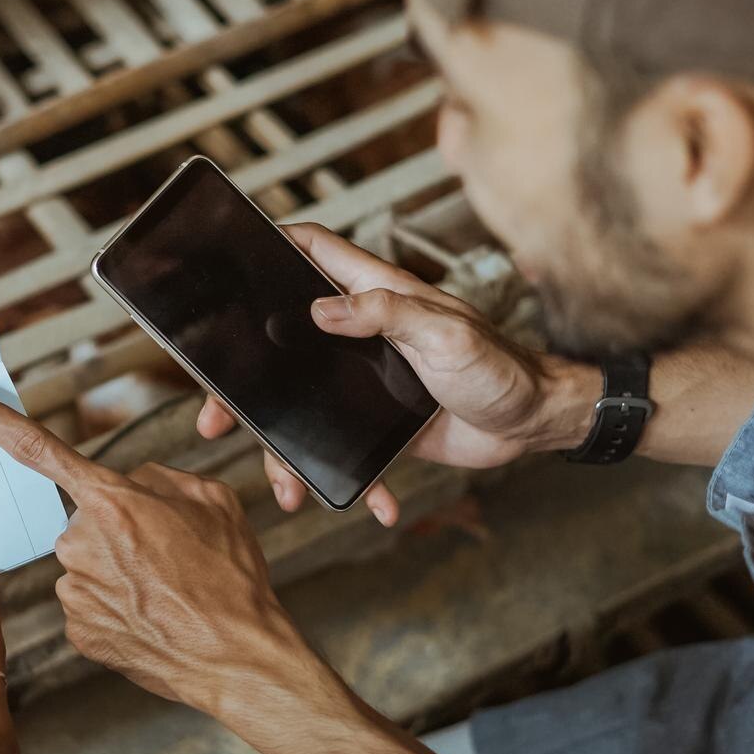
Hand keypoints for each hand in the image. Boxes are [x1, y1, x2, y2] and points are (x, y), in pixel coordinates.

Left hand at [0, 377, 314, 716]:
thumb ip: (157, 481)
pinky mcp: (76, 630)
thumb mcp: (212, 501)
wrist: (237, 658)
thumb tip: (131, 489)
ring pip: (88, 565)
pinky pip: (90, 604)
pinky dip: (118, 608)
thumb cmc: (230, 579)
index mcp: (111, 500)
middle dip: (120, 532)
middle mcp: (79, 542)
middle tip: (170, 558)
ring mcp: (73, 590)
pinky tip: (153, 618)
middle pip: (88, 522)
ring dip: (121, 573)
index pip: (35, 446)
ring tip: (170, 593)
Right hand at [196, 223, 591, 524]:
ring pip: (306, 407)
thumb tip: (321, 311)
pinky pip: (352, 451)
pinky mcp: (383, 423)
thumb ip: (385, 314)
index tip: (231, 255)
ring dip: (288, 450)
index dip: (273, 246)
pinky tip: (376, 507)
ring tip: (285, 487)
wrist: (536, 423)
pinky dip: (358, 482)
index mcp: (378, 296)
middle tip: (217, 414)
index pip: (315, 253)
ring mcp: (369, 379)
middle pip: (285, 343)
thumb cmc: (502, 367)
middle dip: (245, 382)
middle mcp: (365, 333)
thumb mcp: (446, 335)